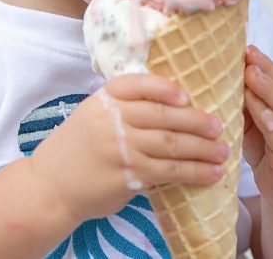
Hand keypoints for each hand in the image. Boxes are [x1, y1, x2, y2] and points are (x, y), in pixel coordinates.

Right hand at [30, 73, 227, 223]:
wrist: (50, 186)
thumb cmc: (78, 148)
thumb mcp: (93, 115)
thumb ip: (124, 107)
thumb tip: (175, 104)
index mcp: (104, 99)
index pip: (138, 85)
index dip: (165, 88)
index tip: (187, 94)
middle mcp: (111, 120)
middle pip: (162, 116)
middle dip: (196, 121)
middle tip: (218, 126)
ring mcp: (119, 149)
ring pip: (170, 145)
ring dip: (201, 149)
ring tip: (222, 152)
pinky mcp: (126, 177)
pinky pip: (167, 172)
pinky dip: (192, 172)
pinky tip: (209, 174)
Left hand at [243, 45, 272, 213]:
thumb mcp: (266, 121)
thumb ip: (254, 98)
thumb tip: (224, 68)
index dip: (264, 60)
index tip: (244, 44)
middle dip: (266, 71)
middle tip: (247, 56)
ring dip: (267, 92)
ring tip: (249, 76)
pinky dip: (269, 121)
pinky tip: (257, 111)